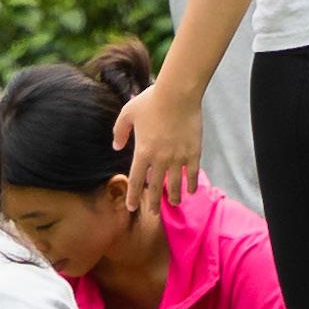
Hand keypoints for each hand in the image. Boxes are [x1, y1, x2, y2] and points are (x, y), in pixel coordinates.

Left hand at [115, 77, 204, 215]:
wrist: (177, 94)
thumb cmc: (151, 101)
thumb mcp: (128, 113)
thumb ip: (119, 131)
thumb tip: (116, 146)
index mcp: (142, 152)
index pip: (136, 180)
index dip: (134, 196)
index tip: (132, 207)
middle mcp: (160, 159)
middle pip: (156, 187)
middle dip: (154, 204)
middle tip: (154, 214)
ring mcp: (177, 158)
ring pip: (175, 185)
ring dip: (173, 197)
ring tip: (173, 203)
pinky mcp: (193, 153)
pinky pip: (192, 174)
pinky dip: (191, 184)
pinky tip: (190, 191)